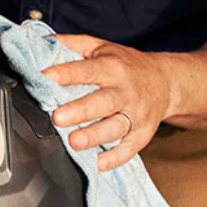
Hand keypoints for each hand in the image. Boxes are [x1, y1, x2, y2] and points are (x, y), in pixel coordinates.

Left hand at [42, 34, 179, 171]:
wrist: (165, 82)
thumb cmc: (126, 65)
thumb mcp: (101, 47)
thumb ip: (72, 44)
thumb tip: (41, 43)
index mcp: (113, 67)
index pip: (89, 70)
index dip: (68, 73)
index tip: (47, 76)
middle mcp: (126, 91)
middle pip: (104, 102)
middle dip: (81, 110)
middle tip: (58, 117)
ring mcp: (136, 114)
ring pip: (115, 127)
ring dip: (95, 136)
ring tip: (74, 142)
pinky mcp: (143, 134)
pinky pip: (130, 149)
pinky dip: (116, 158)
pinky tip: (99, 163)